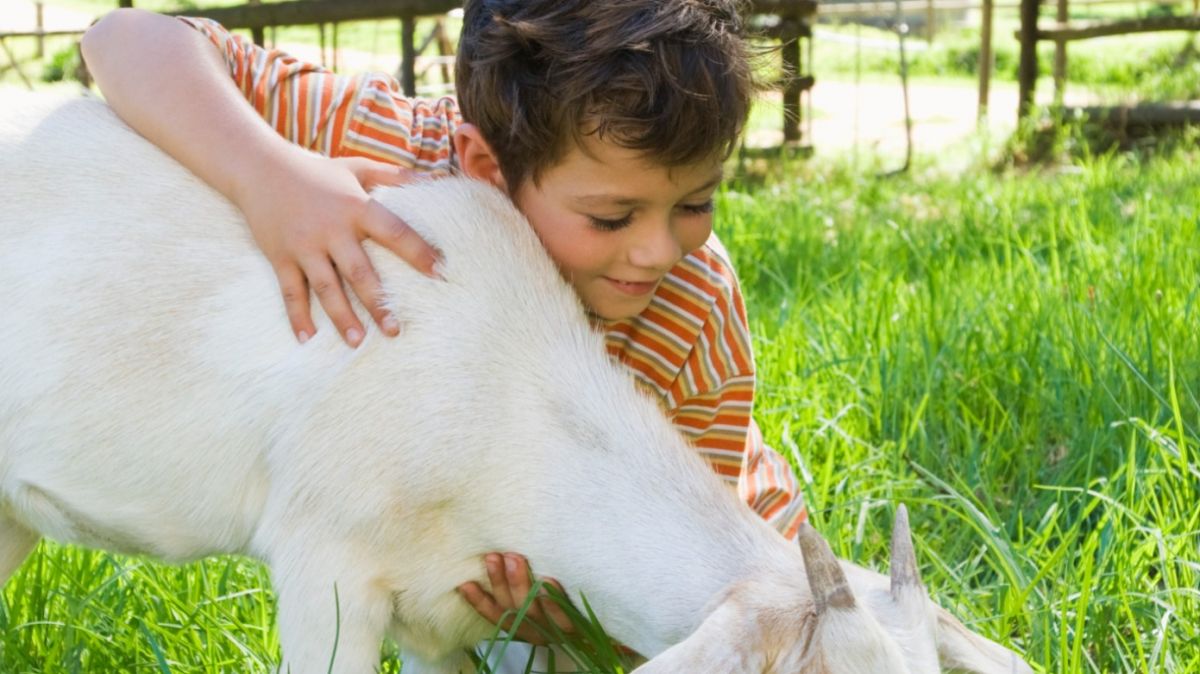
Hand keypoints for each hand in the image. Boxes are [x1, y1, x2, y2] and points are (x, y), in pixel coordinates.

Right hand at [237, 150, 441, 346]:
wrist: (259, 168)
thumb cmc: (317, 171)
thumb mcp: (357, 167)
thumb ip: (393, 175)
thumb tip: (432, 180)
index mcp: (356, 207)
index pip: (394, 232)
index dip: (418, 252)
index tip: (440, 274)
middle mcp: (331, 230)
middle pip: (360, 272)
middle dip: (378, 303)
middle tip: (395, 331)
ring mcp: (304, 246)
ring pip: (326, 288)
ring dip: (342, 317)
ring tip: (358, 342)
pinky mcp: (280, 257)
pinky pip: (291, 292)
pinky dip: (297, 317)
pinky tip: (307, 339)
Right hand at [458, 552, 574, 644]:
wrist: (608, 630)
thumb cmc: (569, 607)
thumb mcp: (542, 598)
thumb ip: (523, 584)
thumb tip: (505, 551)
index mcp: (525, 626)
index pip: (495, 615)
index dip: (478, 602)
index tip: (464, 583)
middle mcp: (537, 632)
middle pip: (512, 610)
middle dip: (500, 582)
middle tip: (494, 556)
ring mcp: (557, 632)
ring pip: (532, 611)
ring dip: (521, 584)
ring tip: (515, 558)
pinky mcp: (579, 629)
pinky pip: (564, 617)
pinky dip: (554, 600)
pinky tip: (549, 579)